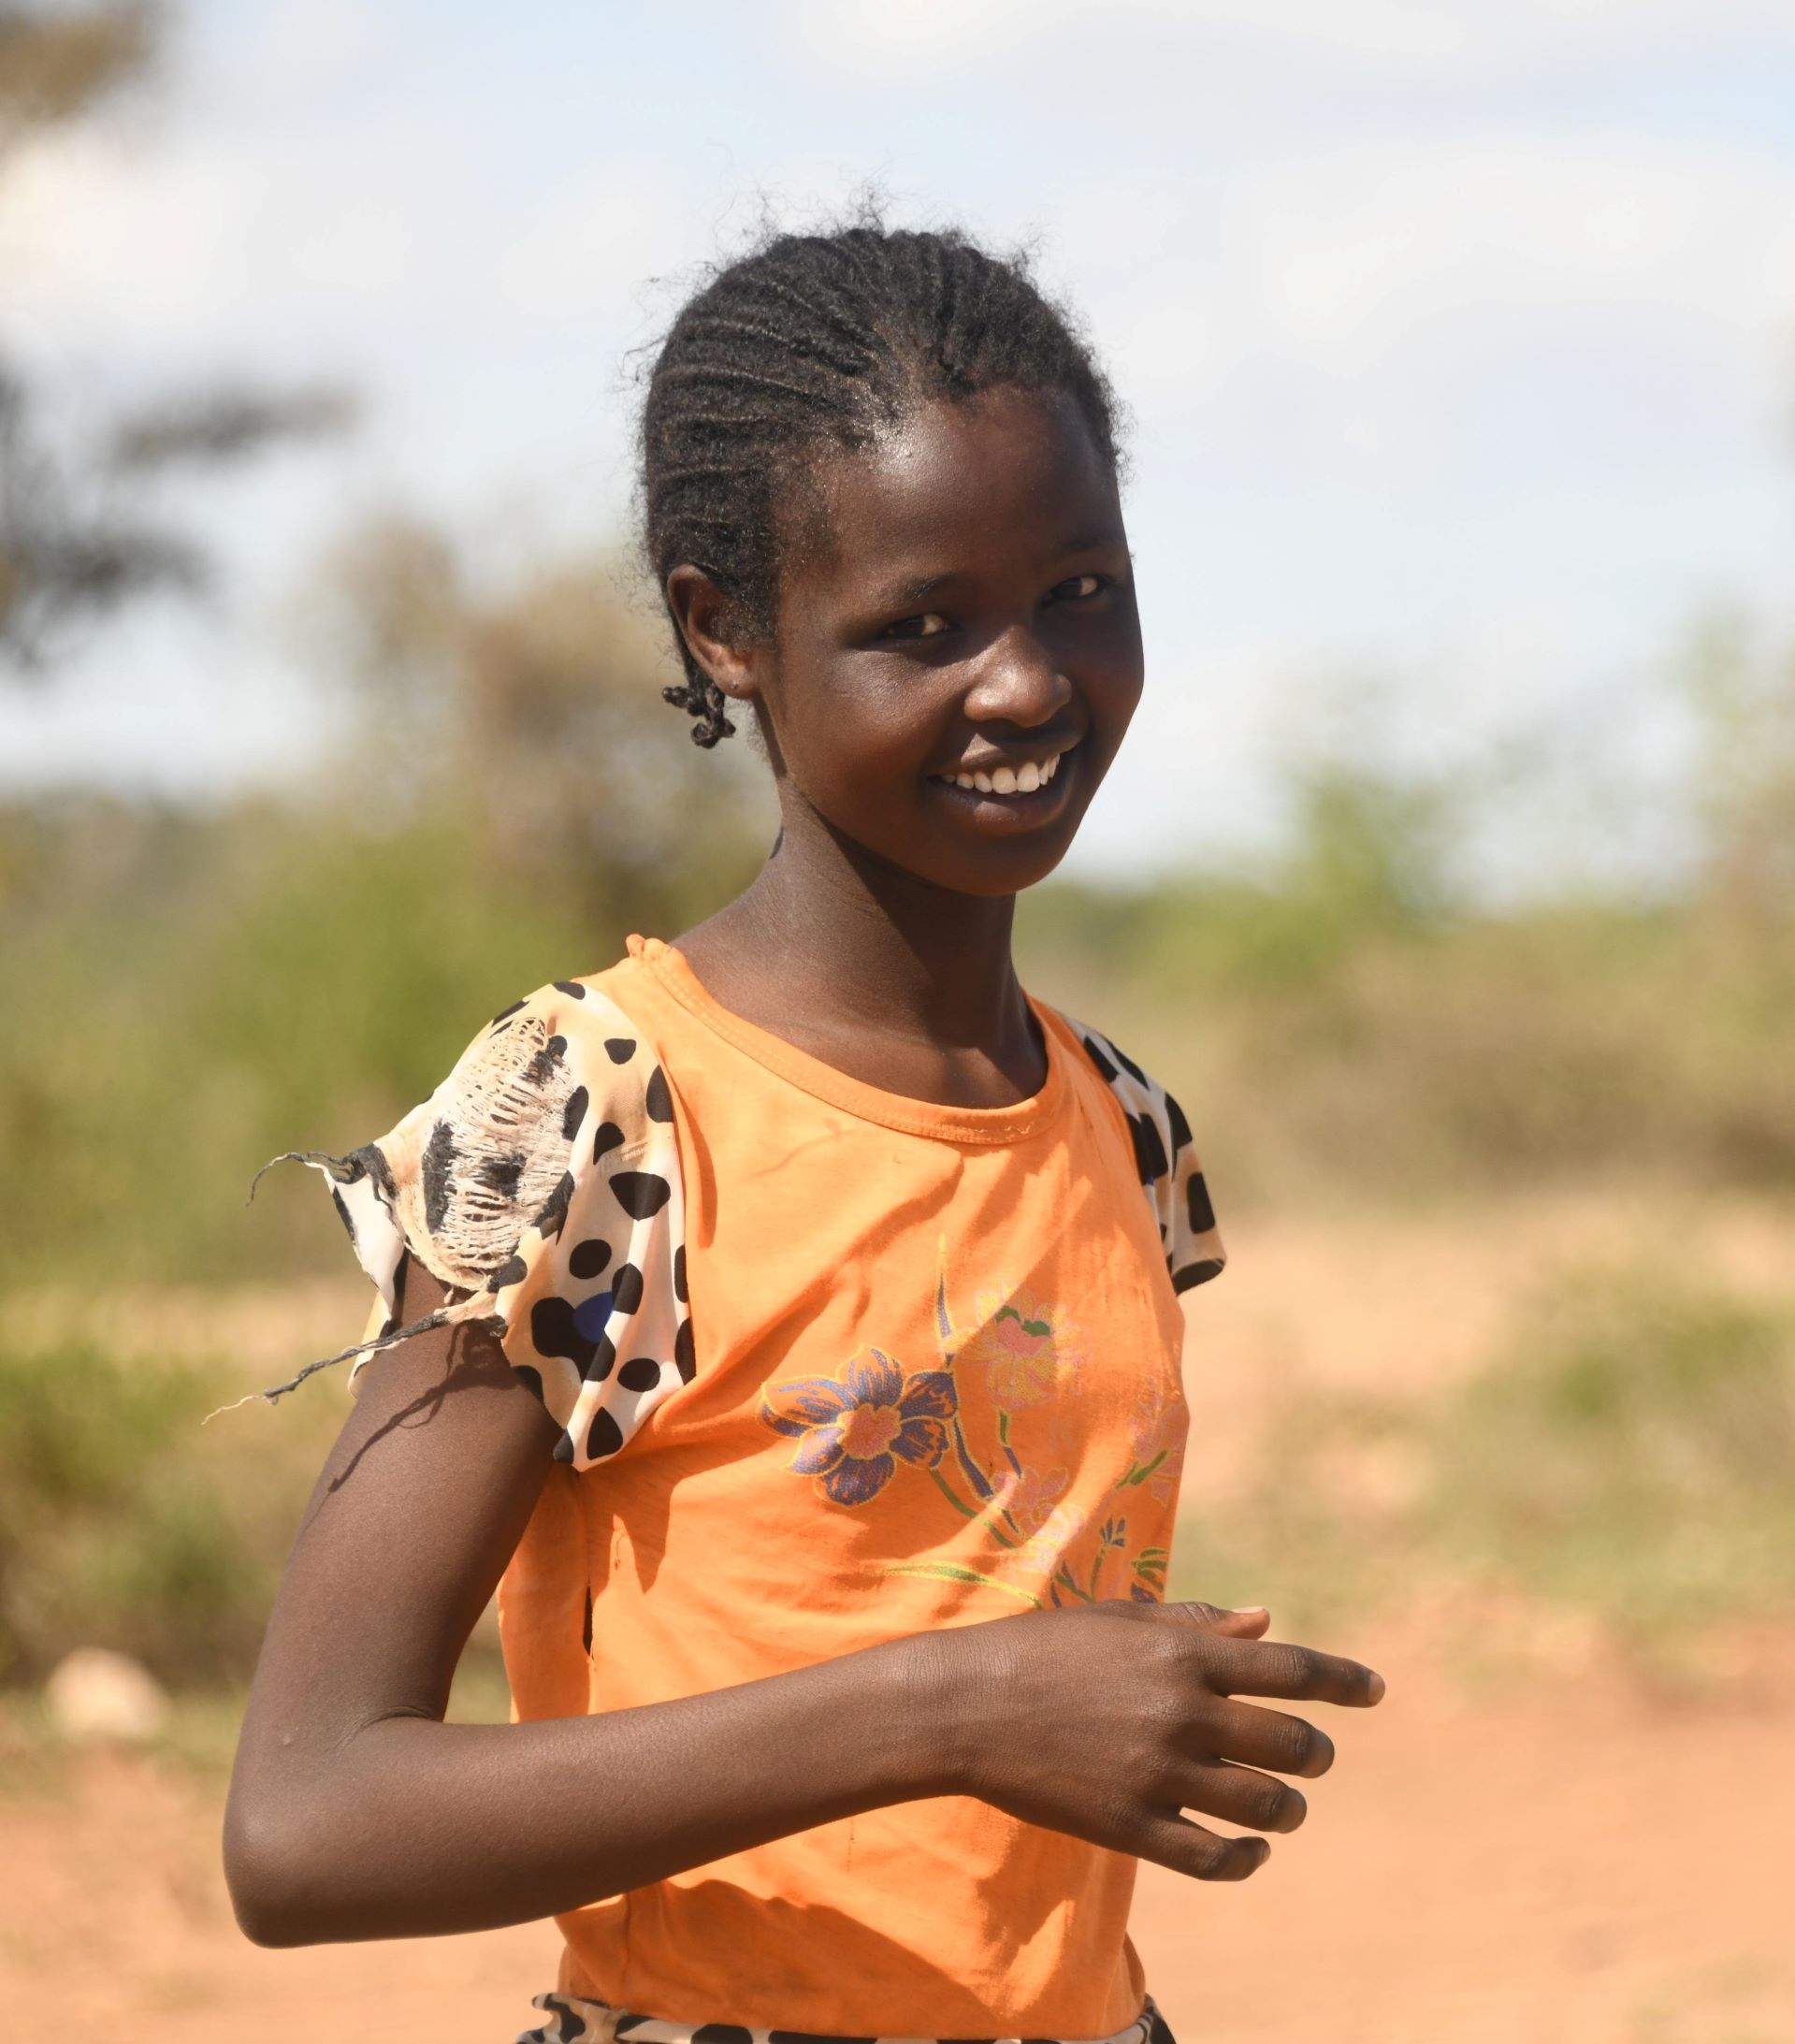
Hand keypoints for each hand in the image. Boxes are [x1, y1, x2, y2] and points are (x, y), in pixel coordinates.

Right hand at [926, 1598, 1384, 1880]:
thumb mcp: (1122, 1621)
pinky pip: (1214, 1858)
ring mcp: (1157, 1773)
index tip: (1375, 1692)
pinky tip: (1252, 1850)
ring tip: (1285, 1806)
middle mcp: (1181, 1712)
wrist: (967, 1705)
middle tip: (1312, 1757)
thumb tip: (1267, 1622)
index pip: (1293, 1670)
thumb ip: (1197, 1623)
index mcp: (1182, 1654)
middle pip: (1292, 1743)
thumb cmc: (1046, 1650)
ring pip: (1264, 1805)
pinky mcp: (1131, 1826)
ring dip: (1289, 1808)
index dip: (1345, 1682)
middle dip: (1316, 1754)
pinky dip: (1248, 1859)